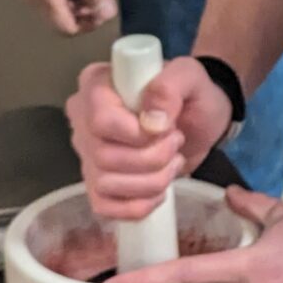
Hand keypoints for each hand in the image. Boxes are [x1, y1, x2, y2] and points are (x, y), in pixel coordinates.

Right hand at [66, 54, 230, 222]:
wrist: (200, 122)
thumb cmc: (191, 94)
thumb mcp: (190, 76)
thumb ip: (171, 85)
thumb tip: (152, 120)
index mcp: (95, 85)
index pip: (100, 119)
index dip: (137, 133)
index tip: (167, 128)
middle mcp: (82, 120)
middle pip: (103, 156)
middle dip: (152, 158)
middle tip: (175, 143)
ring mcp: (87, 154)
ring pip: (105, 184)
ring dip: (151, 182)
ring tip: (172, 162)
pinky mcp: (99, 184)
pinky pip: (104, 207)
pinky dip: (138, 206)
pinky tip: (159, 191)